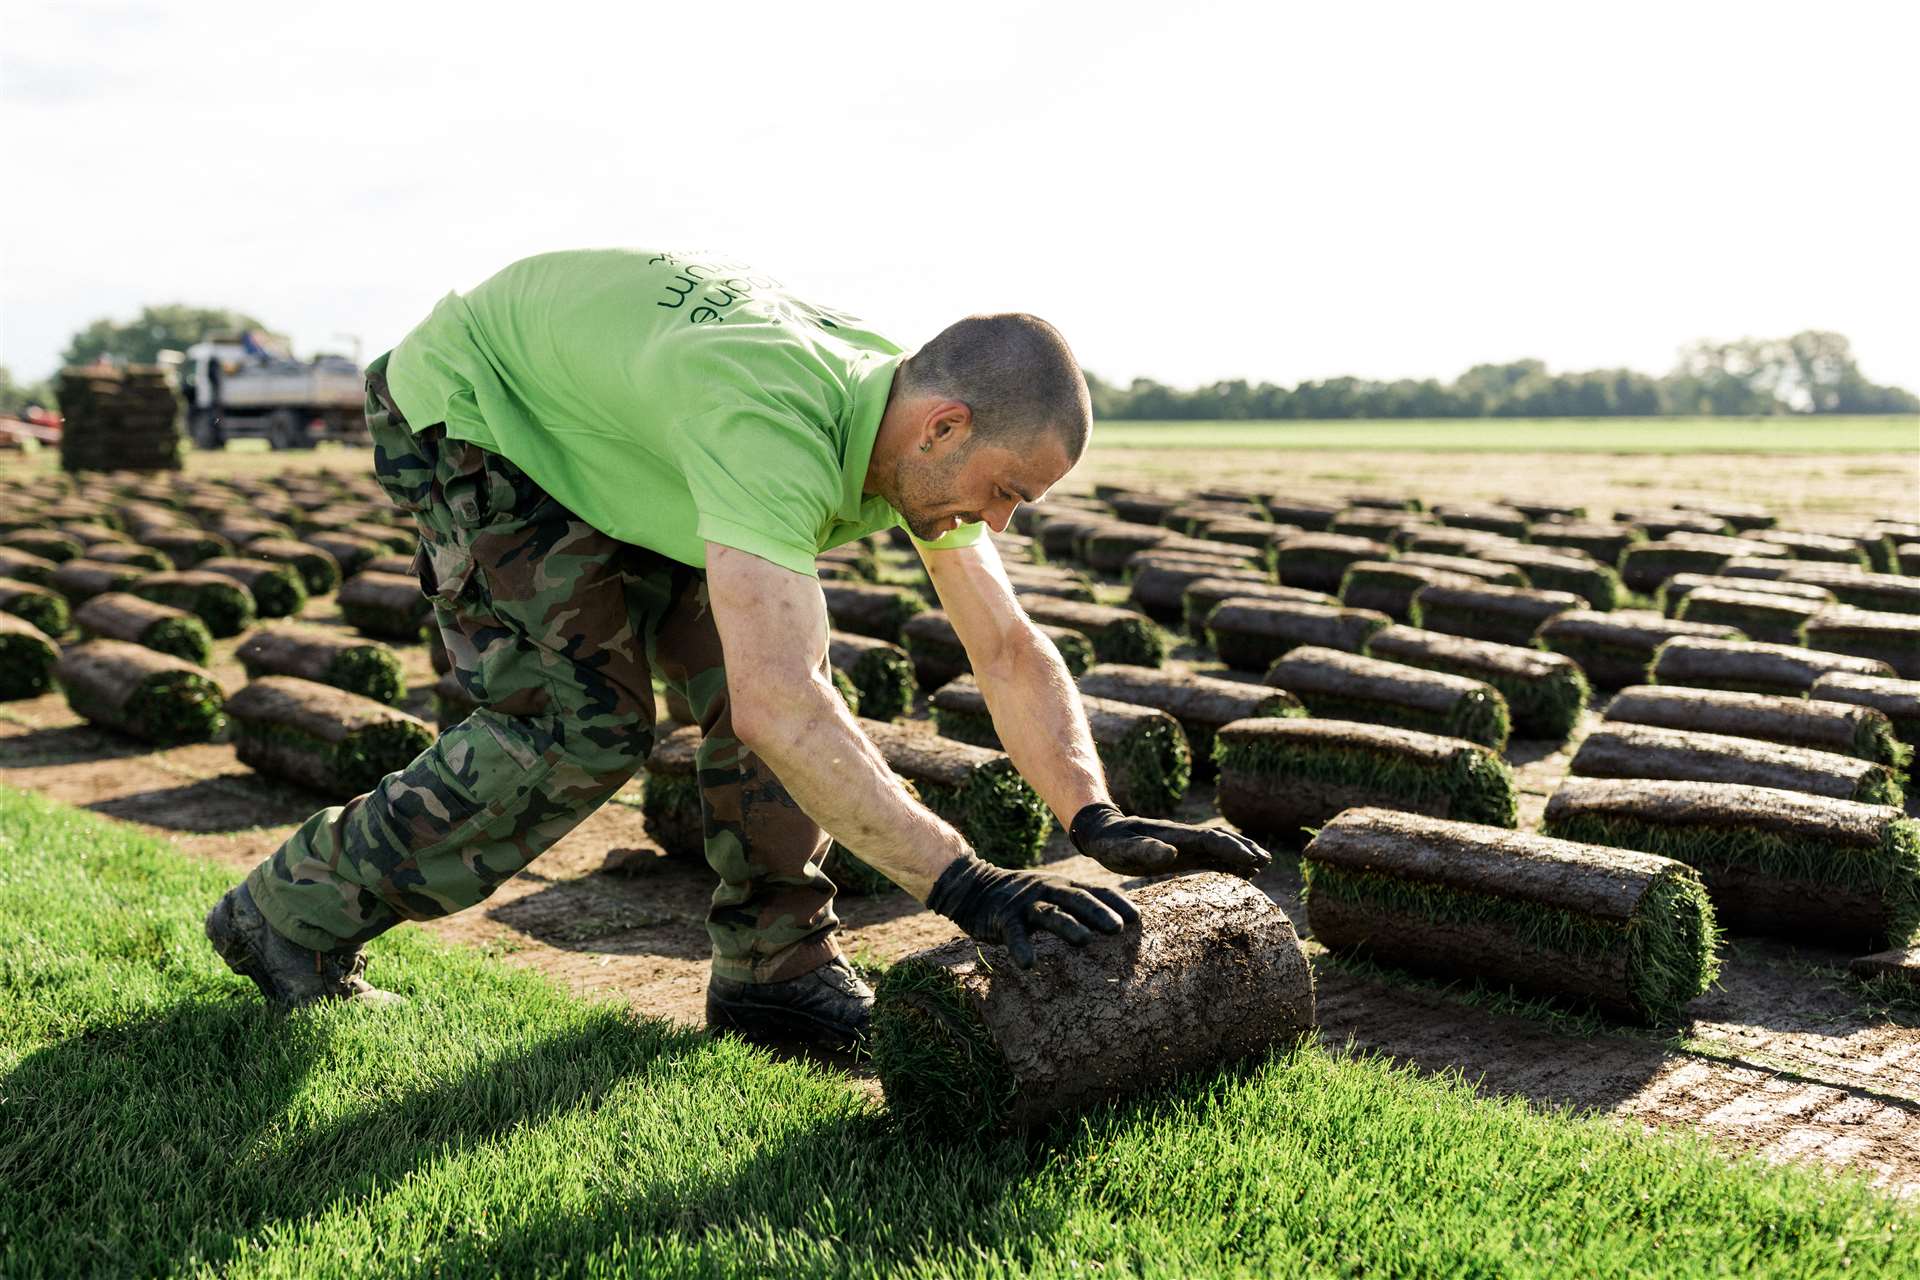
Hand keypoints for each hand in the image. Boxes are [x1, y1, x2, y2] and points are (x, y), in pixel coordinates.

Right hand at [926, 854, 1138, 968]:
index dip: (1116, 903)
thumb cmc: (1021, 899)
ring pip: (1049, 913)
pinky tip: (1028, 964)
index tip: (1137, 919)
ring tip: (1083, 941)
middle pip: (1076, 899)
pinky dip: (1021, 948)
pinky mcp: (1002, 917)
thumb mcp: (1051, 897)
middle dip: (1098, 913)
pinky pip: (1013, 934)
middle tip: (1118, 929)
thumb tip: (1112, 926)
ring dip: (1066, 926)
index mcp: (1062, 885)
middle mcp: (1047, 889)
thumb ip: (1076, 908)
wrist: (973, 888)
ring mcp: (1024, 903)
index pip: (1095, 891)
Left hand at [1069, 803, 1269, 877]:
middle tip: (1267, 861)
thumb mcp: (1121, 849)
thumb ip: (1144, 851)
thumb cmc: (1110, 843)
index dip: (1233, 848)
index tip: (1253, 858)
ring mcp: (1183, 845)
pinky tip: (1241, 873)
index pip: (1210, 839)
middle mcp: (1183, 838)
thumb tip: (1170, 853)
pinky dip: (1228, 863)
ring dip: (1241, 854)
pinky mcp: (1180, 854)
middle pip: (1221, 840)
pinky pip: (1209, 857)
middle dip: (1244, 849)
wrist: (1103, 833)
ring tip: (1263, 865)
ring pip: (1219, 846)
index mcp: (1174, 836)